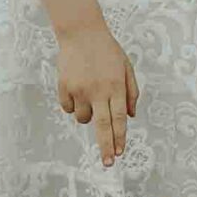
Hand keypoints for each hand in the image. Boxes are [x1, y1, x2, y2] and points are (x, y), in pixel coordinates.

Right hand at [56, 21, 138, 164]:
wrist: (81, 32)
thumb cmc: (107, 50)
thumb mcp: (126, 67)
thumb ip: (131, 92)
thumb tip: (131, 116)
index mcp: (116, 86)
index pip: (119, 118)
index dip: (120, 137)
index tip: (120, 152)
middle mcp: (98, 90)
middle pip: (103, 126)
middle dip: (106, 147)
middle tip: (108, 163)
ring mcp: (80, 90)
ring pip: (83, 118)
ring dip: (87, 115)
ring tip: (90, 95)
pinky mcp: (64, 87)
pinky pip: (68, 108)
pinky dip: (73, 105)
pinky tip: (77, 89)